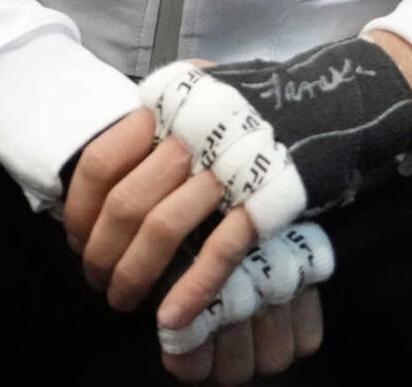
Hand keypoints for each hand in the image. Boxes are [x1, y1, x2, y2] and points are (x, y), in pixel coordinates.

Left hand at [66, 110, 316, 378]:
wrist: (335, 102)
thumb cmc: (256, 109)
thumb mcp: (198, 94)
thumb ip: (157, 121)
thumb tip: (106, 175)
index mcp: (171, 103)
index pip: (102, 161)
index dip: (79, 211)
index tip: (77, 240)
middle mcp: (195, 129)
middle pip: (126, 202)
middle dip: (102, 254)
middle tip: (98, 281)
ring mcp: (230, 164)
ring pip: (162, 228)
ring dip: (135, 276)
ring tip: (125, 300)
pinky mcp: (265, 198)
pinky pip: (218, 250)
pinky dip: (191, 289)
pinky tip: (172, 317)